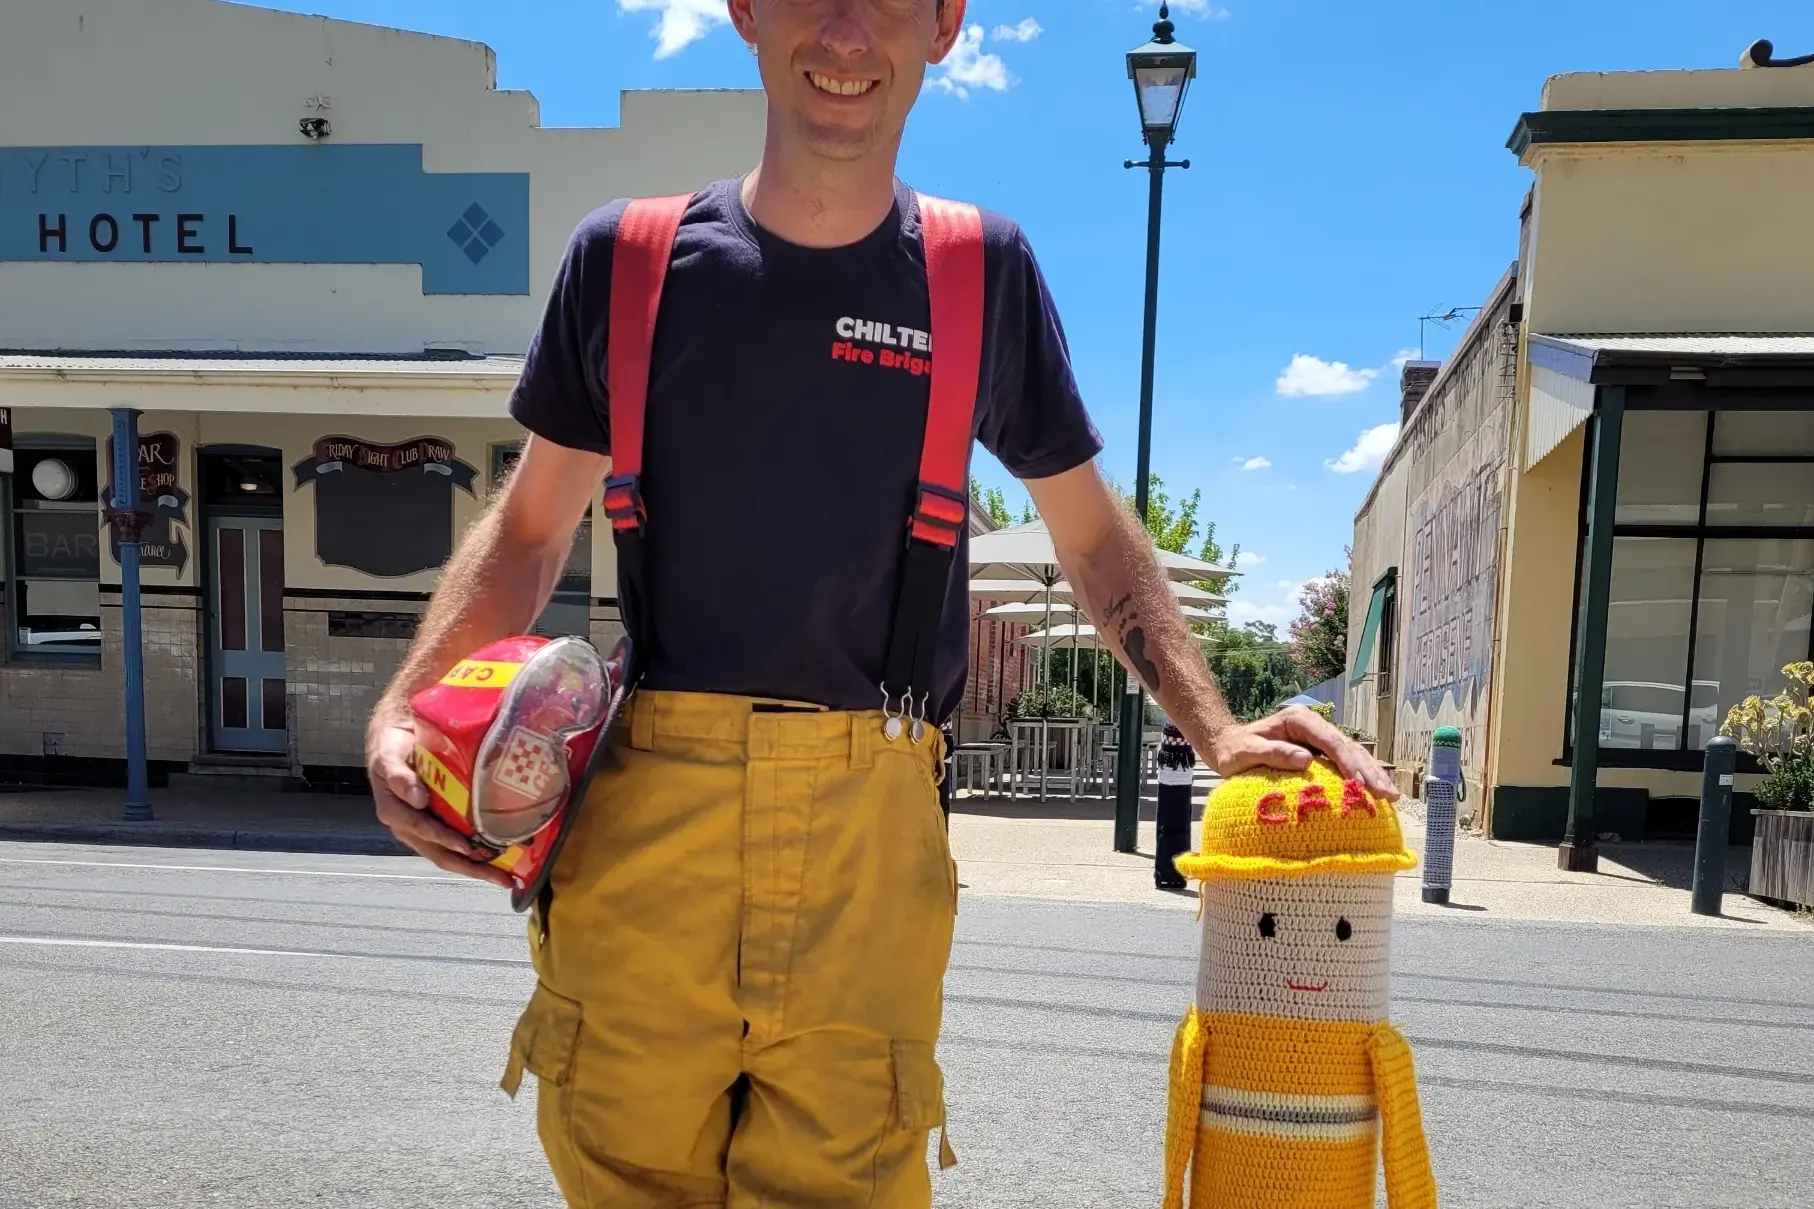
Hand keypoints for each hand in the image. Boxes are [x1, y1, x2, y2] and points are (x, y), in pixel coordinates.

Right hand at [367, 715, 514, 886]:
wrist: (396, 737)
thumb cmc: (391, 747)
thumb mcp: (388, 757)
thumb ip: (400, 777)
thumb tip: (418, 799)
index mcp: (396, 813)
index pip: (424, 832)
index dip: (446, 840)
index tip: (469, 847)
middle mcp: (410, 827)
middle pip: (441, 855)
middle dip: (472, 868)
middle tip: (502, 879)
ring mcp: (425, 829)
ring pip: (451, 855)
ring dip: (478, 867)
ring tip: (505, 876)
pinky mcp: (438, 824)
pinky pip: (457, 843)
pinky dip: (477, 853)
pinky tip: (499, 856)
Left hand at [1206, 706, 1399, 801]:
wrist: (1228, 747)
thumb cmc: (1234, 750)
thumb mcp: (1245, 752)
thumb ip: (1273, 754)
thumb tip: (1307, 760)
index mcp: (1299, 720)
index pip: (1330, 740)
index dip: (1348, 762)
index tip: (1359, 784)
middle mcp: (1313, 726)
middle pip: (1348, 747)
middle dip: (1368, 771)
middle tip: (1386, 795)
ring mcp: (1319, 739)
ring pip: (1353, 755)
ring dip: (1372, 775)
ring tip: (1391, 796)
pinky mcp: (1320, 753)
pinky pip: (1346, 765)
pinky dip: (1362, 779)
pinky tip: (1377, 794)